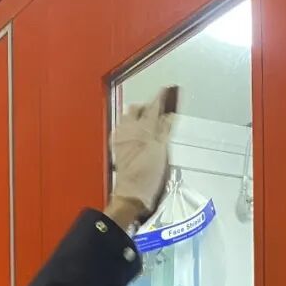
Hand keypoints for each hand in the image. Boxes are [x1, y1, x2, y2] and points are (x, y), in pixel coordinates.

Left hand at [109, 86, 176, 220]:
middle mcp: (129, 130)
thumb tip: (168, 115)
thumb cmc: (148, 176)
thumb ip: (164, 130)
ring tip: (147, 121)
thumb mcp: (162, 152)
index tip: (168, 90)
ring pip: (127, 118)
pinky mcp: (117, 148)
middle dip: (146, 106)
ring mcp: (121, 138)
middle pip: (136, 109)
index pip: (153, 107)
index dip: (161, 97)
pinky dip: (130, 126)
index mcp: (143, 128)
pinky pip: (122, 129)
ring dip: (137, 116)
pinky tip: (136, 133)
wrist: (132, 194)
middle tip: (157, 110)